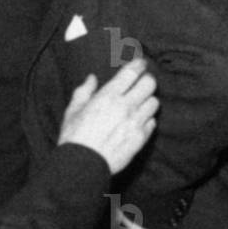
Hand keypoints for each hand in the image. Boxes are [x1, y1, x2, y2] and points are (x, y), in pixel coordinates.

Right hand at [58, 57, 157, 173]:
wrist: (83, 164)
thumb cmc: (74, 137)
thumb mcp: (73, 111)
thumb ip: (84, 91)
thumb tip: (92, 79)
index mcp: (107, 96)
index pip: (132, 72)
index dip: (139, 65)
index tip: (140, 64)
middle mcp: (125, 107)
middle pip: (149, 84)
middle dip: (146, 81)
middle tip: (140, 85)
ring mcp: (135, 123)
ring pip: (154, 103)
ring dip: (147, 101)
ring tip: (138, 105)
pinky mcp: (140, 138)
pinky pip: (152, 123)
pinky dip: (146, 120)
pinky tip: (137, 122)